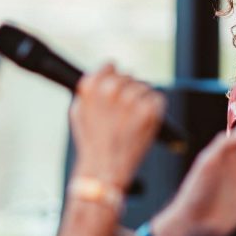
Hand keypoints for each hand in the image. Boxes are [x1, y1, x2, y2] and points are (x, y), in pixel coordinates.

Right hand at [68, 64, 166, 187]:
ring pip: (144, 87)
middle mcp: (112, 89)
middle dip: (128, 90)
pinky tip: (143, 122)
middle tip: (125, 111)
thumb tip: (99, 74)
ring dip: (141, 100)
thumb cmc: (91, 144)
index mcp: (93, 86)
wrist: (105, 170)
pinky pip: (157, 98)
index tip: (116, 88)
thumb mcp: (78, 112)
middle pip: (129, 75)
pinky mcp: (149, 110)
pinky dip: (153, 108)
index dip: (114, 77)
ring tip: (133, 120)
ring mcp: (132, 99)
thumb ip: (88, 90)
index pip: (111, 65)